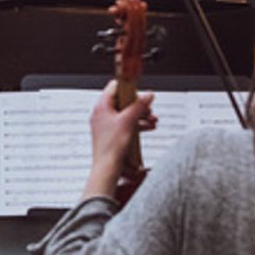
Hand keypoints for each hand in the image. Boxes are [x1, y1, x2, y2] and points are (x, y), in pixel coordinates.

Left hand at [83, 81, 155, 198]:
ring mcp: (105, 124)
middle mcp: (102, 113)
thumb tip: (148, 95)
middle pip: (123, 100)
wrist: (107, 168)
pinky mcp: (110, 134)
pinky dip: (136, 124)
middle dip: (138, 104)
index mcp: (102, 106)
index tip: (140, 90)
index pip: (115, 86)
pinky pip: (125, 123)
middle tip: (149, 108)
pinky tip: (148, 128)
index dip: (129, 87)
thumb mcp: (129, 121)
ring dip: (140, 115)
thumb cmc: (112, 147)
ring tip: (152, 119)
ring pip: (125, 113)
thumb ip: (139, 105)